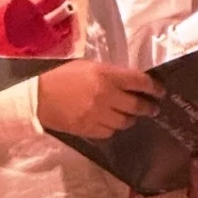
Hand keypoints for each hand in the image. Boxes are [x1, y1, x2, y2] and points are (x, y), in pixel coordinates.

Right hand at [37, 61, 161, 138]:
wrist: (38, 97)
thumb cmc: (59, 75)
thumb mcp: (84, 66)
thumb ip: (107, 73)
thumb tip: (128, 81)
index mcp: (105, 75)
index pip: (139, 81)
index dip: (153, 87)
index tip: (160, 91)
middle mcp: (107, 96)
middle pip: (138, 105)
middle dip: (148, 106)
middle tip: (151, 107)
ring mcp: (100, 115)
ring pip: (127, 121)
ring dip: (130, 117)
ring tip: (129, 114)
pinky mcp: (92, 130)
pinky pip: (112, 131)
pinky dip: (113, 126)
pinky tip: (109, 121)